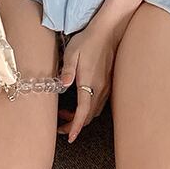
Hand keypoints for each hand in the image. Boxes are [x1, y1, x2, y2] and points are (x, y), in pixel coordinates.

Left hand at [56, 18, 120, 142]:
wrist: (108, 30)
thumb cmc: (88, 40)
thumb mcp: (72, 53)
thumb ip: (67, 70)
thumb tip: (62, 85)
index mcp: (90, 84)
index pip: (83, 113)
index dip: (75, 127)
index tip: (70, 137)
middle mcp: (100, 89)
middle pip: (88, 115)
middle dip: (75, 124)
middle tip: (61, 125)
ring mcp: (106, 86)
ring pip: (94, 110)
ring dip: (81, 116)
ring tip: (66, 112)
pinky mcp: (108, 81)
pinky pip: (98, 101)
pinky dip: (88, 107)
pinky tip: (79, 99)